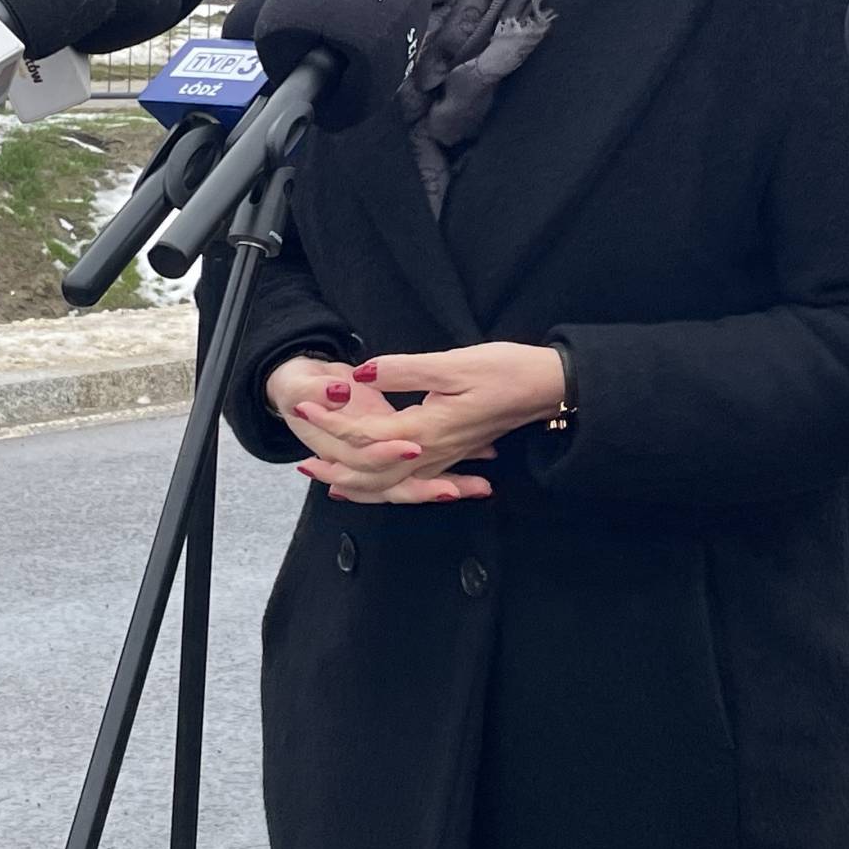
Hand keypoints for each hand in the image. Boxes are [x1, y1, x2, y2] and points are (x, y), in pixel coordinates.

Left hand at [284, 342, 567, 504]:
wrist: (545, 388)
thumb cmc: (504, 370)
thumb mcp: (453, 363)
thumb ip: (404, 370)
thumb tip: (363, 372)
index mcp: (426, 430)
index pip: (365, 435)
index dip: (330, 421)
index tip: (303, 404)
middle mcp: (432, 452)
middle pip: (371, 475)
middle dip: (335, 468)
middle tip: (302, 463)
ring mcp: (443, 458)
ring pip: (391, 485)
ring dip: (356, 484)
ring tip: (327, 479)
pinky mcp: (452, 454)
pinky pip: (411, 482)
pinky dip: (385, 486)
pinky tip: (374, 483)